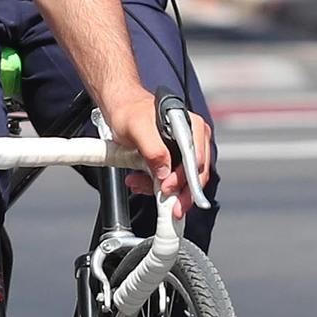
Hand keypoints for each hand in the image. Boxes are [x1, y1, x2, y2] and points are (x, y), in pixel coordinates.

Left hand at [99, 85, 185, 212]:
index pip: (195, 160)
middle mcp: (194, 138)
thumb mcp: (137, 127)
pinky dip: (155, 185)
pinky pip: (171, 178)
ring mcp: (185, 150)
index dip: (184, 179)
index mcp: (191, 126)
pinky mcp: (173, 159)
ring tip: (138, 185)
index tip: (168, 190)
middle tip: (168, 208)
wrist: (120, 108)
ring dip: (162, 189)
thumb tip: (164, 172)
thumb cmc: (130, 111)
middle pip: (195, 174)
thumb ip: (153, 148)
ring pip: (183, 179)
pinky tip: (139, 182)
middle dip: (179, 192)